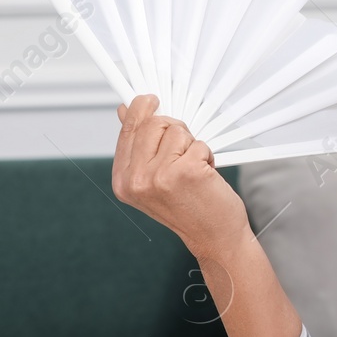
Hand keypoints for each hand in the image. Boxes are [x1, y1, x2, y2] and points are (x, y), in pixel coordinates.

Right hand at [111, 94, 249, 260]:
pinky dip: (207, 155)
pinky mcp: (185, 172)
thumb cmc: (189, 207)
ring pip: (177, 130)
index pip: (127, 131)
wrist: (214, 237)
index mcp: (123, 180)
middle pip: (153, 123)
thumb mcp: (154, 179)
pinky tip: (205, 176)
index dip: (139, 110)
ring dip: (193, 145)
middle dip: (175, 128)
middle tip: (186, 149)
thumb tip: (124, 111)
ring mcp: (158, 176)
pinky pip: (199, 143)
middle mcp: (135, 179)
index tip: (149, 98)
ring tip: (195, 170)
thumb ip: (139, 147)